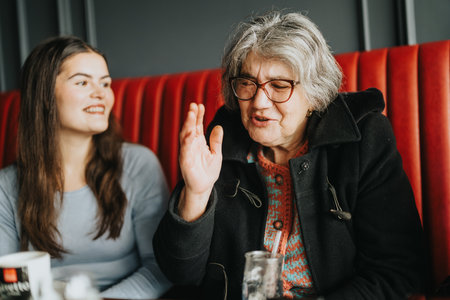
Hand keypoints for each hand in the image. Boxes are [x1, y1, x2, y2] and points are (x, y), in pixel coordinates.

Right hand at [178, 103, 222, 220]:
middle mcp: (191, 145)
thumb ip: (216, 141)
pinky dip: (186, 142)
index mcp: (198, 142)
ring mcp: (187, 152)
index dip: (198, 115)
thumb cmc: (208, 171)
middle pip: (189, 128)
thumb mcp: (216, 153)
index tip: (200, 105)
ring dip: (187, 125)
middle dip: (191, 117)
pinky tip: (189, 133)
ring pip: (185, 136)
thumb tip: (218, 127)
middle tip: (193, 106)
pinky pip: (185, 150)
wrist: (203, 187)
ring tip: (190, 114)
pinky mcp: (185, 162)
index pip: (197, 125)